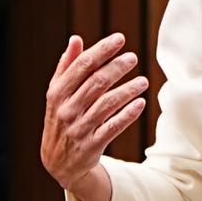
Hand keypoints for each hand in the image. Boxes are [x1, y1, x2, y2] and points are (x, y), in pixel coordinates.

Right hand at [41, 34, 147, 196]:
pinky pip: (113, 127)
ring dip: (127, 90)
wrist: (58, 162)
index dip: (101, 50)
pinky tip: (141, 104)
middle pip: (95, 82)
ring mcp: (79, 128)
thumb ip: (67, 67)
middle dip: (116, 68)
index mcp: (57, 92)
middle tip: (133, 58)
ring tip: (144, 81)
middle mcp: (67, 109)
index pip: (81, 66)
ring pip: (107, 104)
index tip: (120, 38)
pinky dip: (128, 115)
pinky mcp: (92, 145)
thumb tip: (76, 39)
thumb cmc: (61, 119)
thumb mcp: (58, 94)